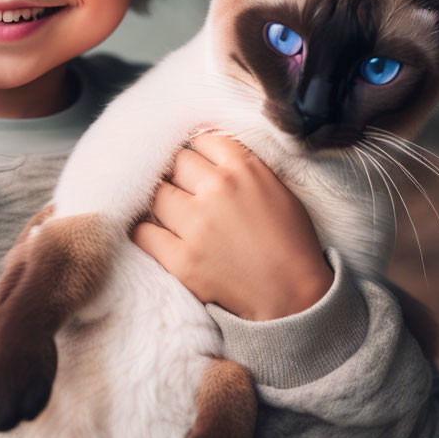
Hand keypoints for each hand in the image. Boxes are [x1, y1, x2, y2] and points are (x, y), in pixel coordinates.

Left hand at [132, 133, 333, 320]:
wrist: (295, 297)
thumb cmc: (290, 241)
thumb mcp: (275, 188)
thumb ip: (242, 165)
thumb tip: (206, 148)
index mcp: (243, 169)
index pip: (202, 140)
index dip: (200, 153)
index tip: (202, 167)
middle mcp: (216, 190)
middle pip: (177, 163)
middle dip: (181, 176)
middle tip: (189, 193)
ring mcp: (196, 225)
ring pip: (156, 193)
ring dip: (164, 202)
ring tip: (175, 215)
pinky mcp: (181, 259)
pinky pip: (143, 232)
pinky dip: (146, 232)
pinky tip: (158, 234)